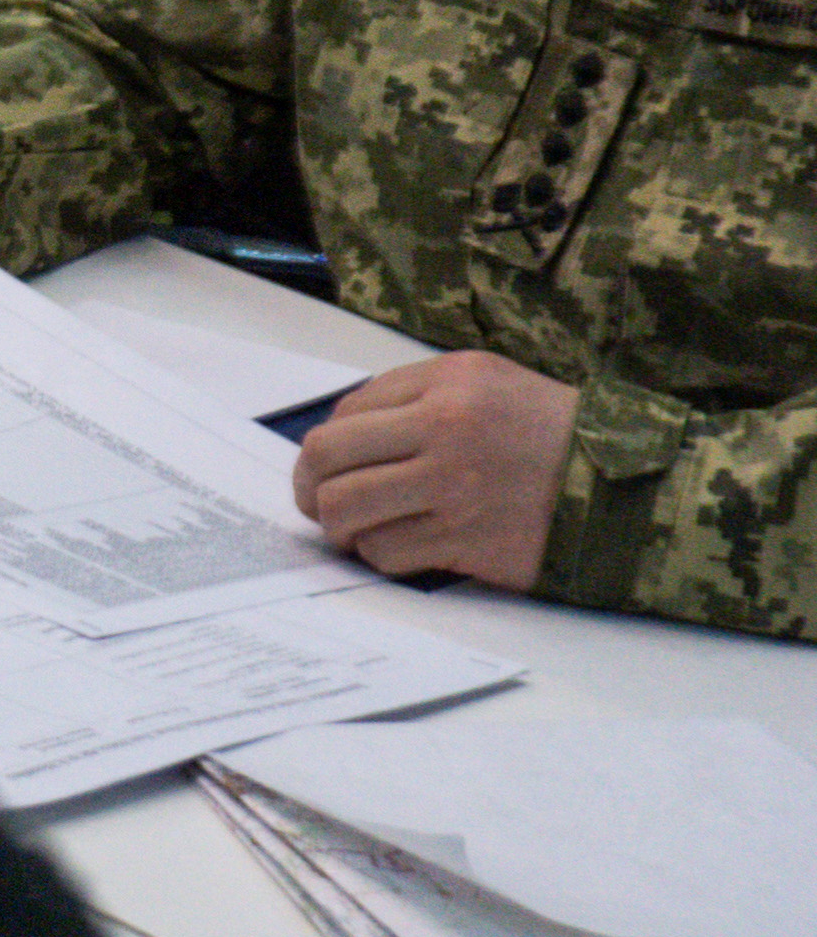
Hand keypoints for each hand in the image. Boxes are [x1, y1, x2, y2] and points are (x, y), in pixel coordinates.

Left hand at [296, 354, 581, 590]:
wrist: (628, 489)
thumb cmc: (552, 435)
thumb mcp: (489, 383)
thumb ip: (415, 394)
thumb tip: (342, 431)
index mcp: (448, 384)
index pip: (345, 414)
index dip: (324, 447)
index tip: (325, 467)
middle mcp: (446, 430)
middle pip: (327, 457)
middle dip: (309, 485)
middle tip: (316, 501)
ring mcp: (455, 489)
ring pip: (345, 508)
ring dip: (338, 525)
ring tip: (352, 529)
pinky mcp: (467, 542)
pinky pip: (387, 551)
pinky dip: (379, 554)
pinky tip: (397, 547)